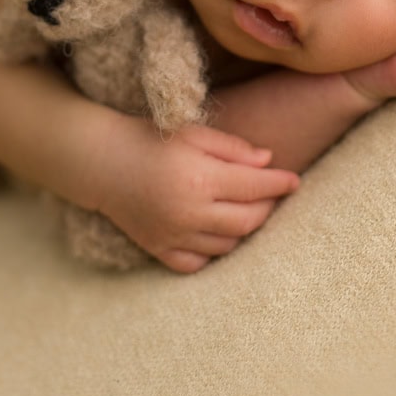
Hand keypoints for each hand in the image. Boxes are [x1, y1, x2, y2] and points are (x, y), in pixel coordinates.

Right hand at [93, 118, 300, 273]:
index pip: (255, 187)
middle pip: (248, 220)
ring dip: (243, 229)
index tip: (294, 180)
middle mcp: (190, 213)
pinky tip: (215, 233)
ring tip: (244, 210)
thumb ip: (232, 148)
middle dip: (267, 207)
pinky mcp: (160, 250)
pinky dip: (213, 253)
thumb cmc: (149, 139)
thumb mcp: (192, 132)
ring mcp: (174, 236)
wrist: (101, 163)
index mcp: (200, 178)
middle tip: (270, 194)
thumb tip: (268, 162)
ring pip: (229, 245)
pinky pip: (199, 263)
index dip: (279, 183)